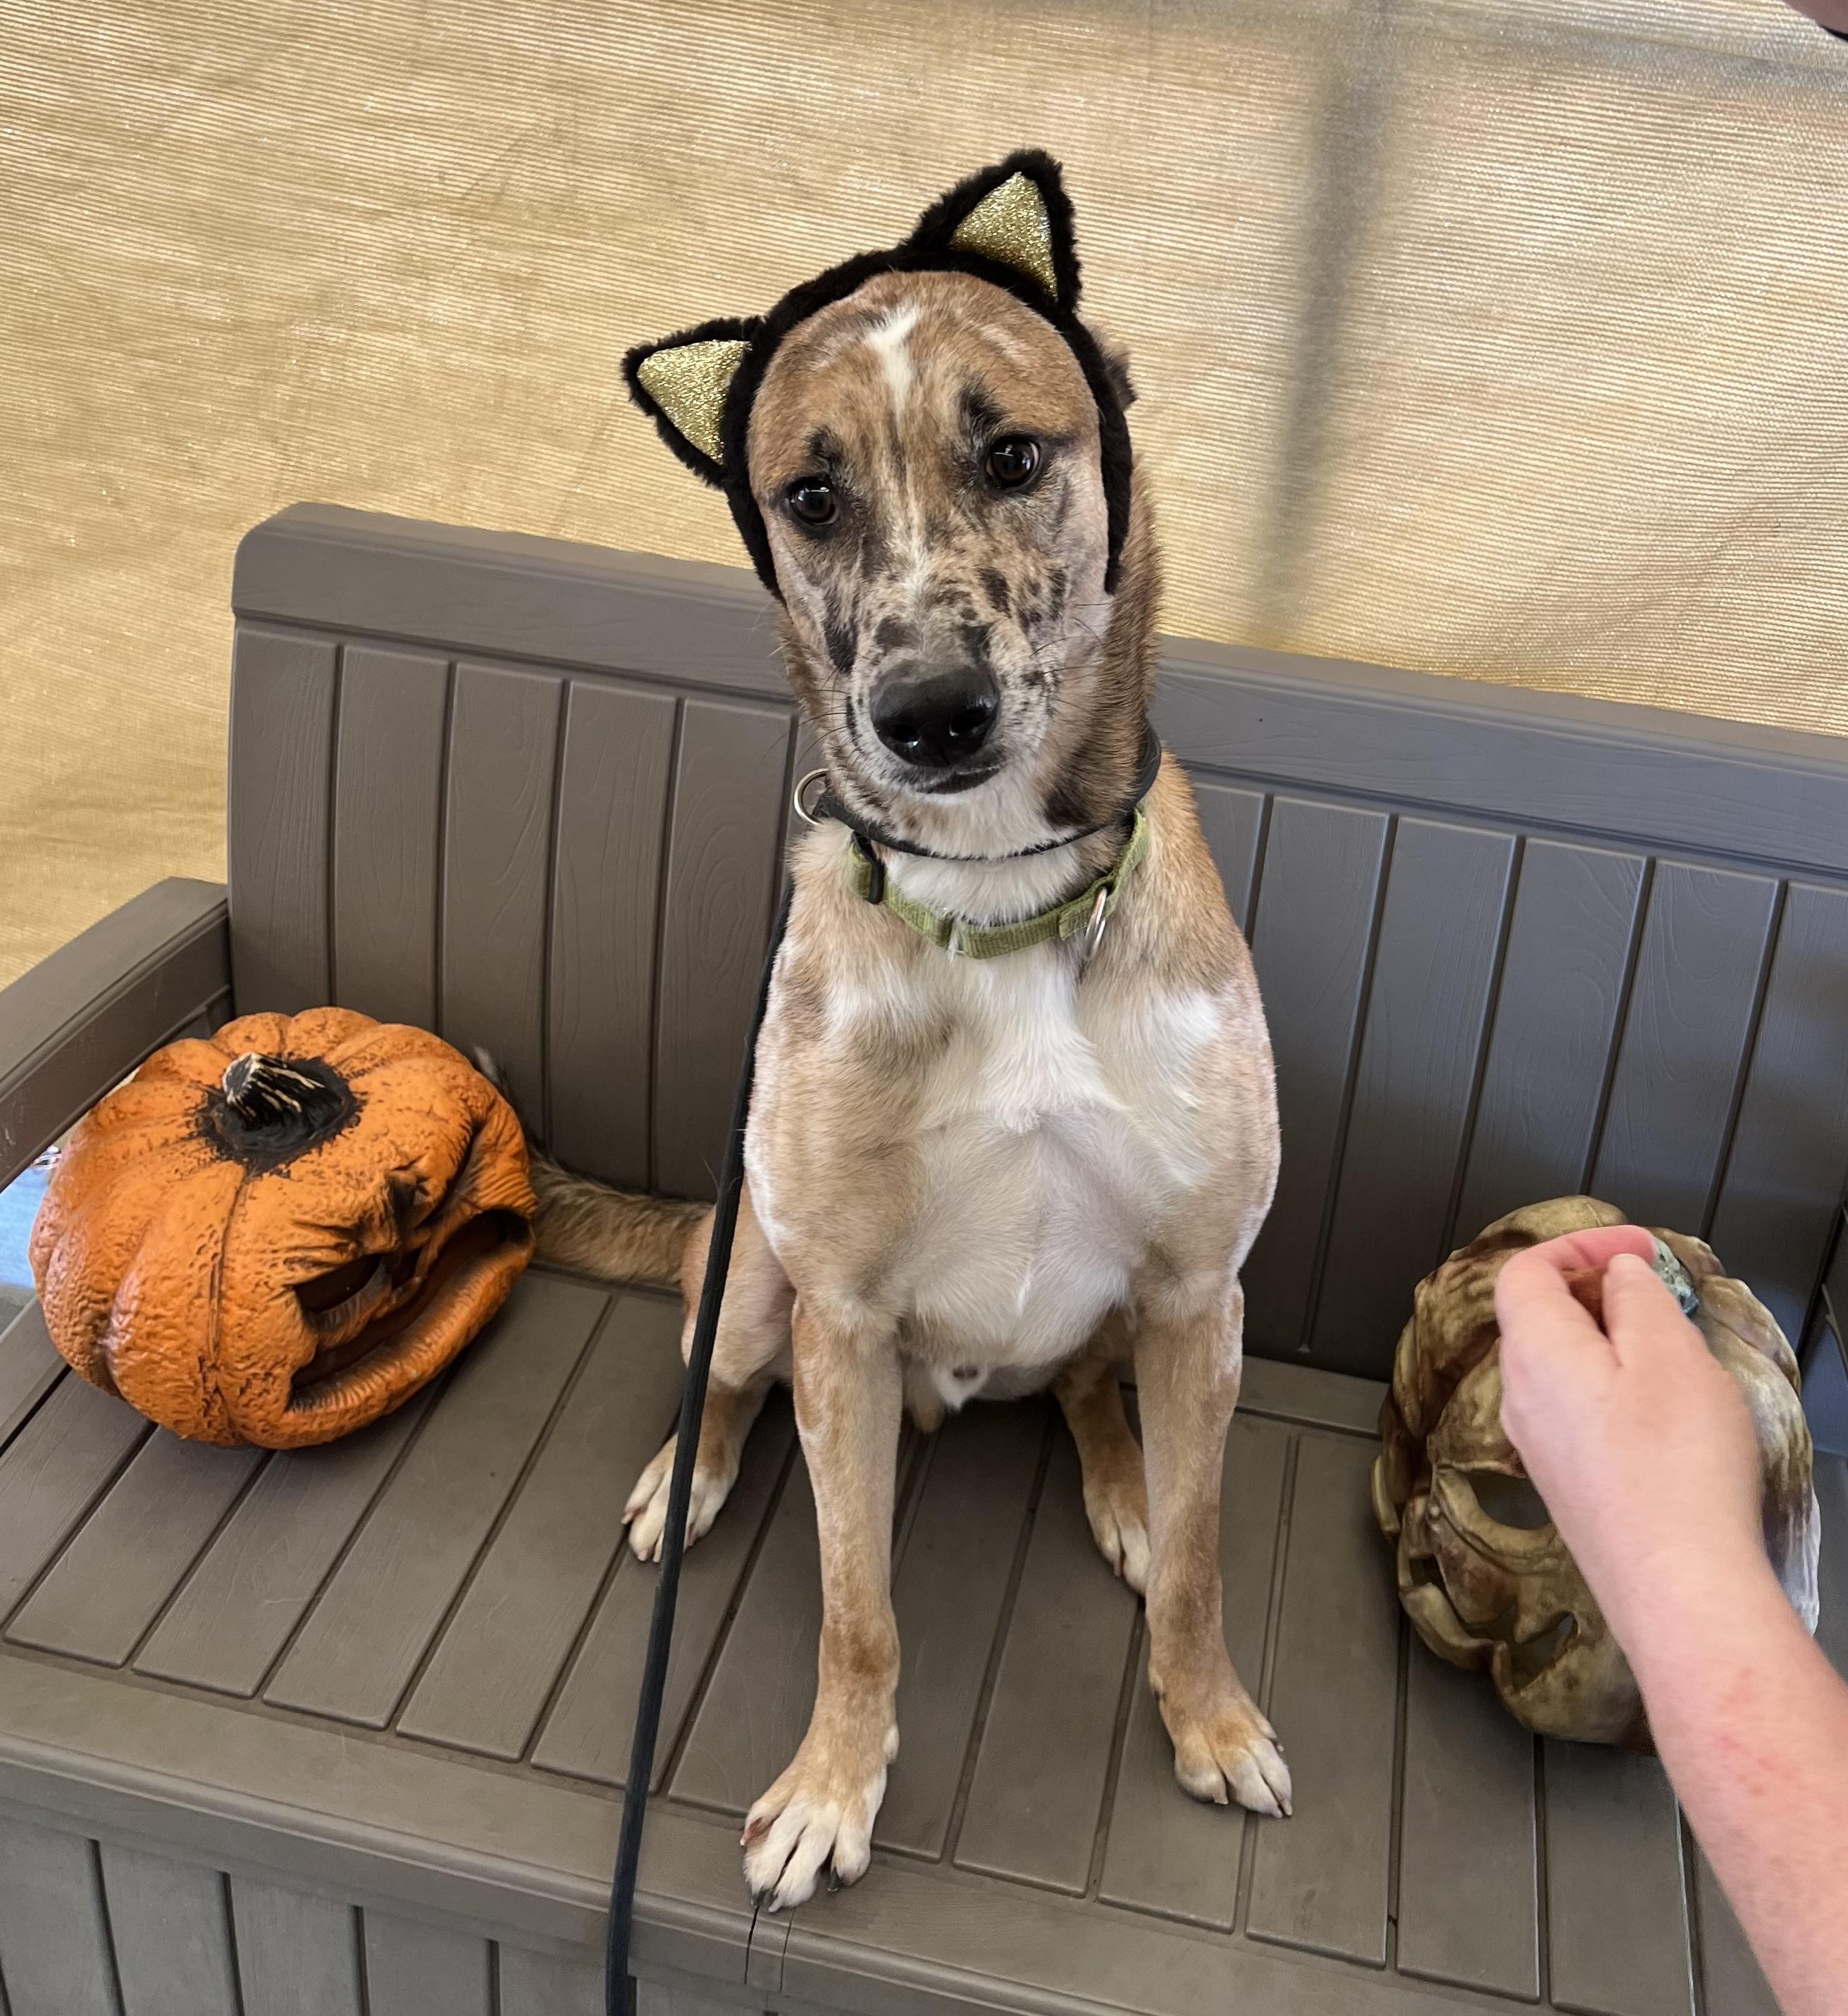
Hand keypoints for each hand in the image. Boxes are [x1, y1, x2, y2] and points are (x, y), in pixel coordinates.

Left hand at [1494, 1226, 1767, 1656]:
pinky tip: (1664, 1407)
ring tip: (1673, 1345)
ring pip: (1560, 1365)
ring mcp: (1537, 1446)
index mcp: (1533, 1354)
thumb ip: (1637, 1300)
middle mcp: (1519, 1398)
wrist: (1679, 1589)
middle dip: (1597, 1289)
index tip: (1637, 1246)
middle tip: (1661, 1291)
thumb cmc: (1676, 1470)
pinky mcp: (1566, 1485)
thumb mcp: (1669, 1356)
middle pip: (1539, 1316)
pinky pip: (1576, 1410)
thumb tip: (1618, 1273)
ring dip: (1609, 1339)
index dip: (1577, 1244)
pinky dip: (1611, 1385)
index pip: (1525, 1271)